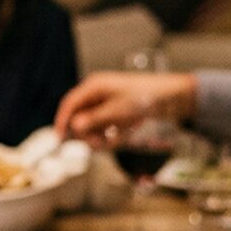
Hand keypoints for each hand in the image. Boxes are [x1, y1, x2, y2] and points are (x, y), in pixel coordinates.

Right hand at [54, 71, 198, 141]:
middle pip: (81, 116)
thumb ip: (93, 120)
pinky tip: (125, 132)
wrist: (170, 96)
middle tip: (97, 143)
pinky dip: (113, 132)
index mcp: (94, 87)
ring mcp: (108, 101)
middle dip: (88, 132)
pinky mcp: (117, 110)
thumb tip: (74, 127)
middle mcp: (98, 92)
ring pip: (94, 123)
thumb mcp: (116, 112)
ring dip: (101, 134)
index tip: (60, 138)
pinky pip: (108, 125)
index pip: (70, 103)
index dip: (63, 121)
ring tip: (115, 139)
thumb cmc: (143, 98)